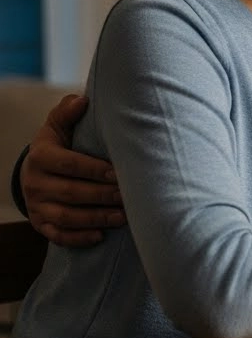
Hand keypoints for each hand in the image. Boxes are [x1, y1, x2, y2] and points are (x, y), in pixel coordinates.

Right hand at [20, 95, 125, 246]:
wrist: (35, 169)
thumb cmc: (59, 143)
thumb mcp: (58, 125)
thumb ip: (68, 112)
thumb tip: (82, 100)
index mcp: (41, 155)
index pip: (68, 164)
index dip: (94, 170)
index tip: (119, 173)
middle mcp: (35, 182)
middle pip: (70, 192)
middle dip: (102, 196)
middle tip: (130, 197)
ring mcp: (37, 205)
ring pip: (66, 216)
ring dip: (96, 218)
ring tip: (123, 217)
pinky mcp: (40, 223)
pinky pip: (57, 235)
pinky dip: (78, 238)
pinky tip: (101, 236)